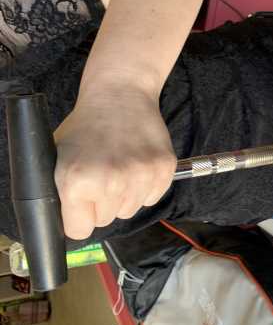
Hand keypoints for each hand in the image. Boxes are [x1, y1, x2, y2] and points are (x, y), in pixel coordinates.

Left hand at [54, 86, 175, 239]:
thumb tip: (64, 221)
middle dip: (100, 204)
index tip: (80, 201)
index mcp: (77, 182)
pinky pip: (151, 198)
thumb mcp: (57, 157)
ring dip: (124, 196)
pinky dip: (144, 187)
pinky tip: (136, 165)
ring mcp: (140, 177)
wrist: (120, 94)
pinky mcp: (163, 170)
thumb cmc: (86, 126)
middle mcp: (111, 183)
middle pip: (105, 220)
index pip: (78, 230)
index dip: (78, 216)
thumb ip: (60, 192)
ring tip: (119, 167)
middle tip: (100, 174)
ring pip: (129, 210)